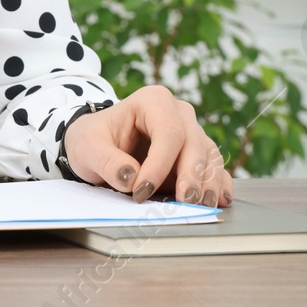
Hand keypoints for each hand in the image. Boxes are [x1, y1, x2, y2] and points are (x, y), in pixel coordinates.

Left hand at [61, 85, 232, 207]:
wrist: (97, 146)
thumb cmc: (93, 140)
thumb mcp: (87, 147)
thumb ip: (106, 161)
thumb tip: (130, 178)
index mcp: (152, 101)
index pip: (168, 132)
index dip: (160, 163)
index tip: (142, 190)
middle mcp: (178, 113)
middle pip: (194, 143)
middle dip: (192, 174)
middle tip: (185, 201)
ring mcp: (190, 134)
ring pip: (209, 156)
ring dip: (209, 182)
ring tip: (203, 206)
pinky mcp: (196, 157)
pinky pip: (215, 168)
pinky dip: (218, 185)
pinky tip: (219, 200)